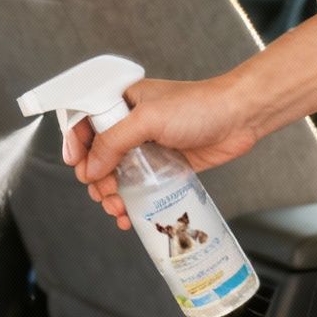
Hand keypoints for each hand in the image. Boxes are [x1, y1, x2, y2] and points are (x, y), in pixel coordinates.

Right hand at [61, 77, 267, 229]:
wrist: (239, 118)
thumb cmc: (198, 107)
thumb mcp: (148, 120)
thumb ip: (114, 142)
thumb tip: (89, 169)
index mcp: (122, 102)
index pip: (85, 123)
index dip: (76, 146)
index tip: (79, 168)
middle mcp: (130, 123)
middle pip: (98, 155)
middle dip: (96, 179)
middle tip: (105, 194)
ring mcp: (146, 146)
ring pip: (115, 174)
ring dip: (111, 194)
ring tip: (118, 209)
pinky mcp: (163, 165)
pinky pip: (138, 186)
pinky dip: (130, 202)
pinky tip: (129, 215)